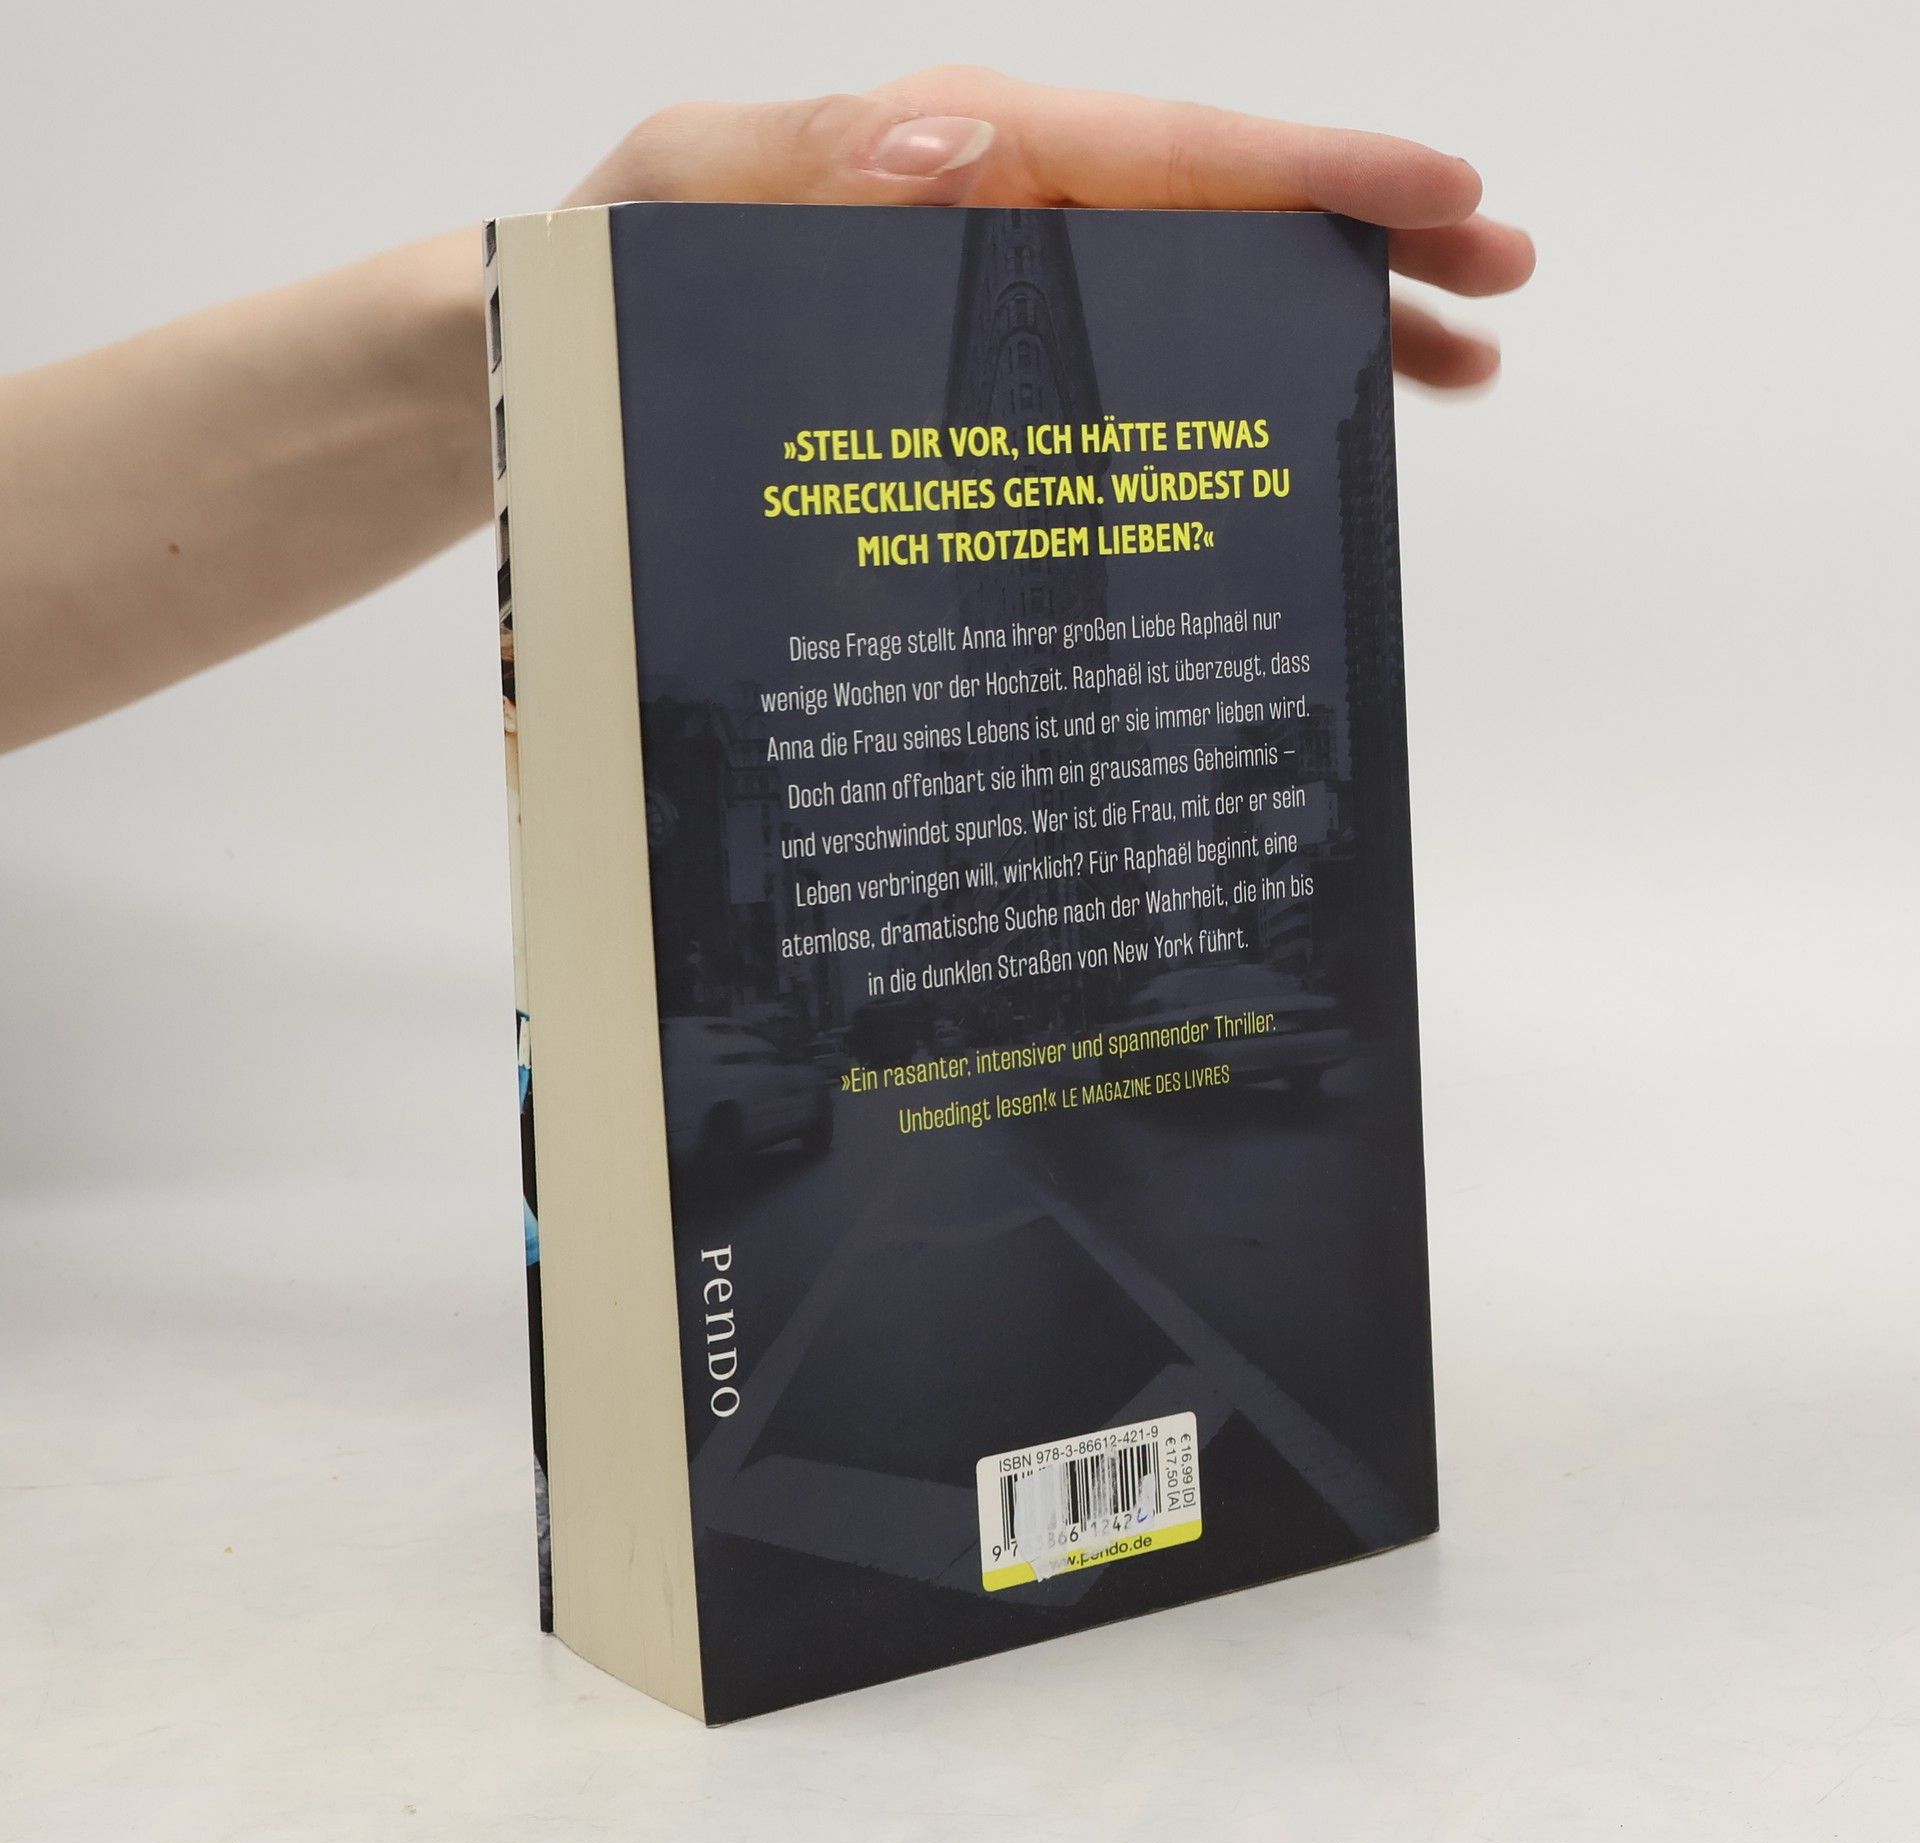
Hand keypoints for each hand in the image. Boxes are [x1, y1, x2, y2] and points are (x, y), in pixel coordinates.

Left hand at [572, 67, 1532, 390]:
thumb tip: (962, 144)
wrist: (553, 366)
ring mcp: (1003, 293)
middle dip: (1368, 243)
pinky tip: (1283, 428)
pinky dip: (1217, 391)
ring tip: (1446, 370)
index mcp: (964, 153)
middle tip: (1498, 287)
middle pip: (1220, 218)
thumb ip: (811, 165)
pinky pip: (1126, 366)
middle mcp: (1004, 213)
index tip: (1446, 195)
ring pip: (1195, 297)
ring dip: (1325, 326)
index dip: (1318, 170)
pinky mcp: (982, 367)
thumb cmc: (612, 267)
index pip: (1174, 153)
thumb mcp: (688, 195)